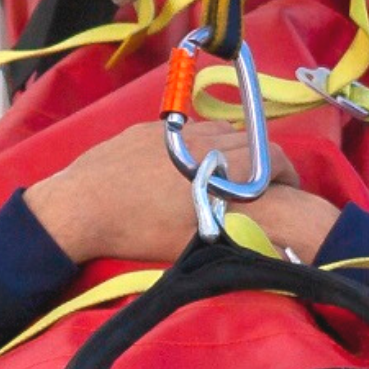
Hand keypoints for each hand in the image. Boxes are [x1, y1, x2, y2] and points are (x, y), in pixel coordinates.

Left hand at [24, 119, 335, 268]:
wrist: (79, 208)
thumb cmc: (137, 232)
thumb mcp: (192, 239)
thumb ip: (233, 226)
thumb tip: (261, 227)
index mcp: (216, 168)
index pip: (269, 157)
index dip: (286, 171)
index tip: (289, 186)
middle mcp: (199, 141)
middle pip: (247, 139)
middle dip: (260, 159)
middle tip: (260, 182)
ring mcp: (172, 131)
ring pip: (217, 129)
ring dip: (230, 146)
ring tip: (225, 170)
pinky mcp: (147, 128)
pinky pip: (186, 128)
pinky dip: (198, 142)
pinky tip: (187, 164)